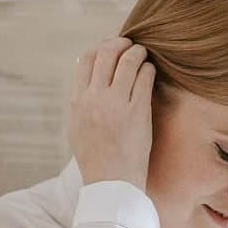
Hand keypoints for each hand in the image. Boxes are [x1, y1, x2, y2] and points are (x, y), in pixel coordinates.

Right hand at [69, 37, 155, 191]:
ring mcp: (116, 104)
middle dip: (119, 43)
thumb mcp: (77, 128)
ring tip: (143, 55)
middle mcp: (94, 99)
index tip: (109, 47)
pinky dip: (148, 69)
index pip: (85, 61)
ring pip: (127, 61)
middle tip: (130, 44)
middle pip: (105, 54)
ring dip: (137, 53)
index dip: (99, 48)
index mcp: (77, 102)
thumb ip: (81, 103)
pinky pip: (144, 78)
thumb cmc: (96, 159)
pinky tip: (151, 71)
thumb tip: (88, 82)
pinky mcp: (137, 112)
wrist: (110, 183)